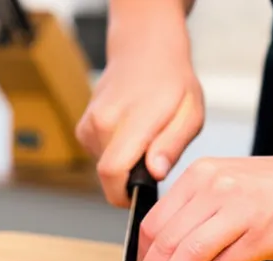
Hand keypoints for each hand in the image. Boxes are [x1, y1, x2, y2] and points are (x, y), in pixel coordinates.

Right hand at [75, 21, 204, 206]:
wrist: (143, 49)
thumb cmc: (171, 82)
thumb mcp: (190, 113)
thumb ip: (172, 145)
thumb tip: (155, 173)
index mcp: (130, 120)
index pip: (112, 172)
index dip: (124, 196)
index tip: (141, 198)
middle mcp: (101, 123)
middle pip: (108, 177)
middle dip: (131, 180)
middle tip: (155, 158)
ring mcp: (88, 126)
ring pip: (104, 168)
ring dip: (126, 165)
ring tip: (145, 139)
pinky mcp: (83, 129)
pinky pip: (100, 157)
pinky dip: (117, 154)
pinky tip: (131, 134)